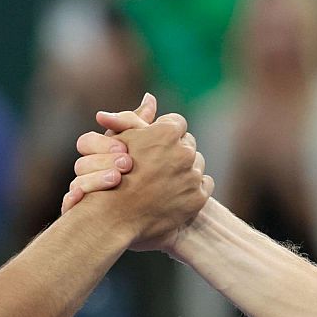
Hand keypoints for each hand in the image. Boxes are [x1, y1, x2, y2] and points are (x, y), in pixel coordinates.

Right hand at [61, 95, 212, 250]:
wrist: (113, 218)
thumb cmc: (112, 176)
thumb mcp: (120, 141)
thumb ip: (136, 117)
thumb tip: (150, 97)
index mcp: (166, 132)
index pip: (176, 123)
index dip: (163, 135)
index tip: (152, 148)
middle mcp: (184, 151)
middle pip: (187, 144)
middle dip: (175, 152)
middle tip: (156, 167)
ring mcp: (192, 176)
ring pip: (196, 164)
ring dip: (184, 170)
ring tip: (162, 183)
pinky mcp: (198, 198)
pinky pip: (204, 184)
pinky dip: (192, 189)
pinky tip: (174, 194)